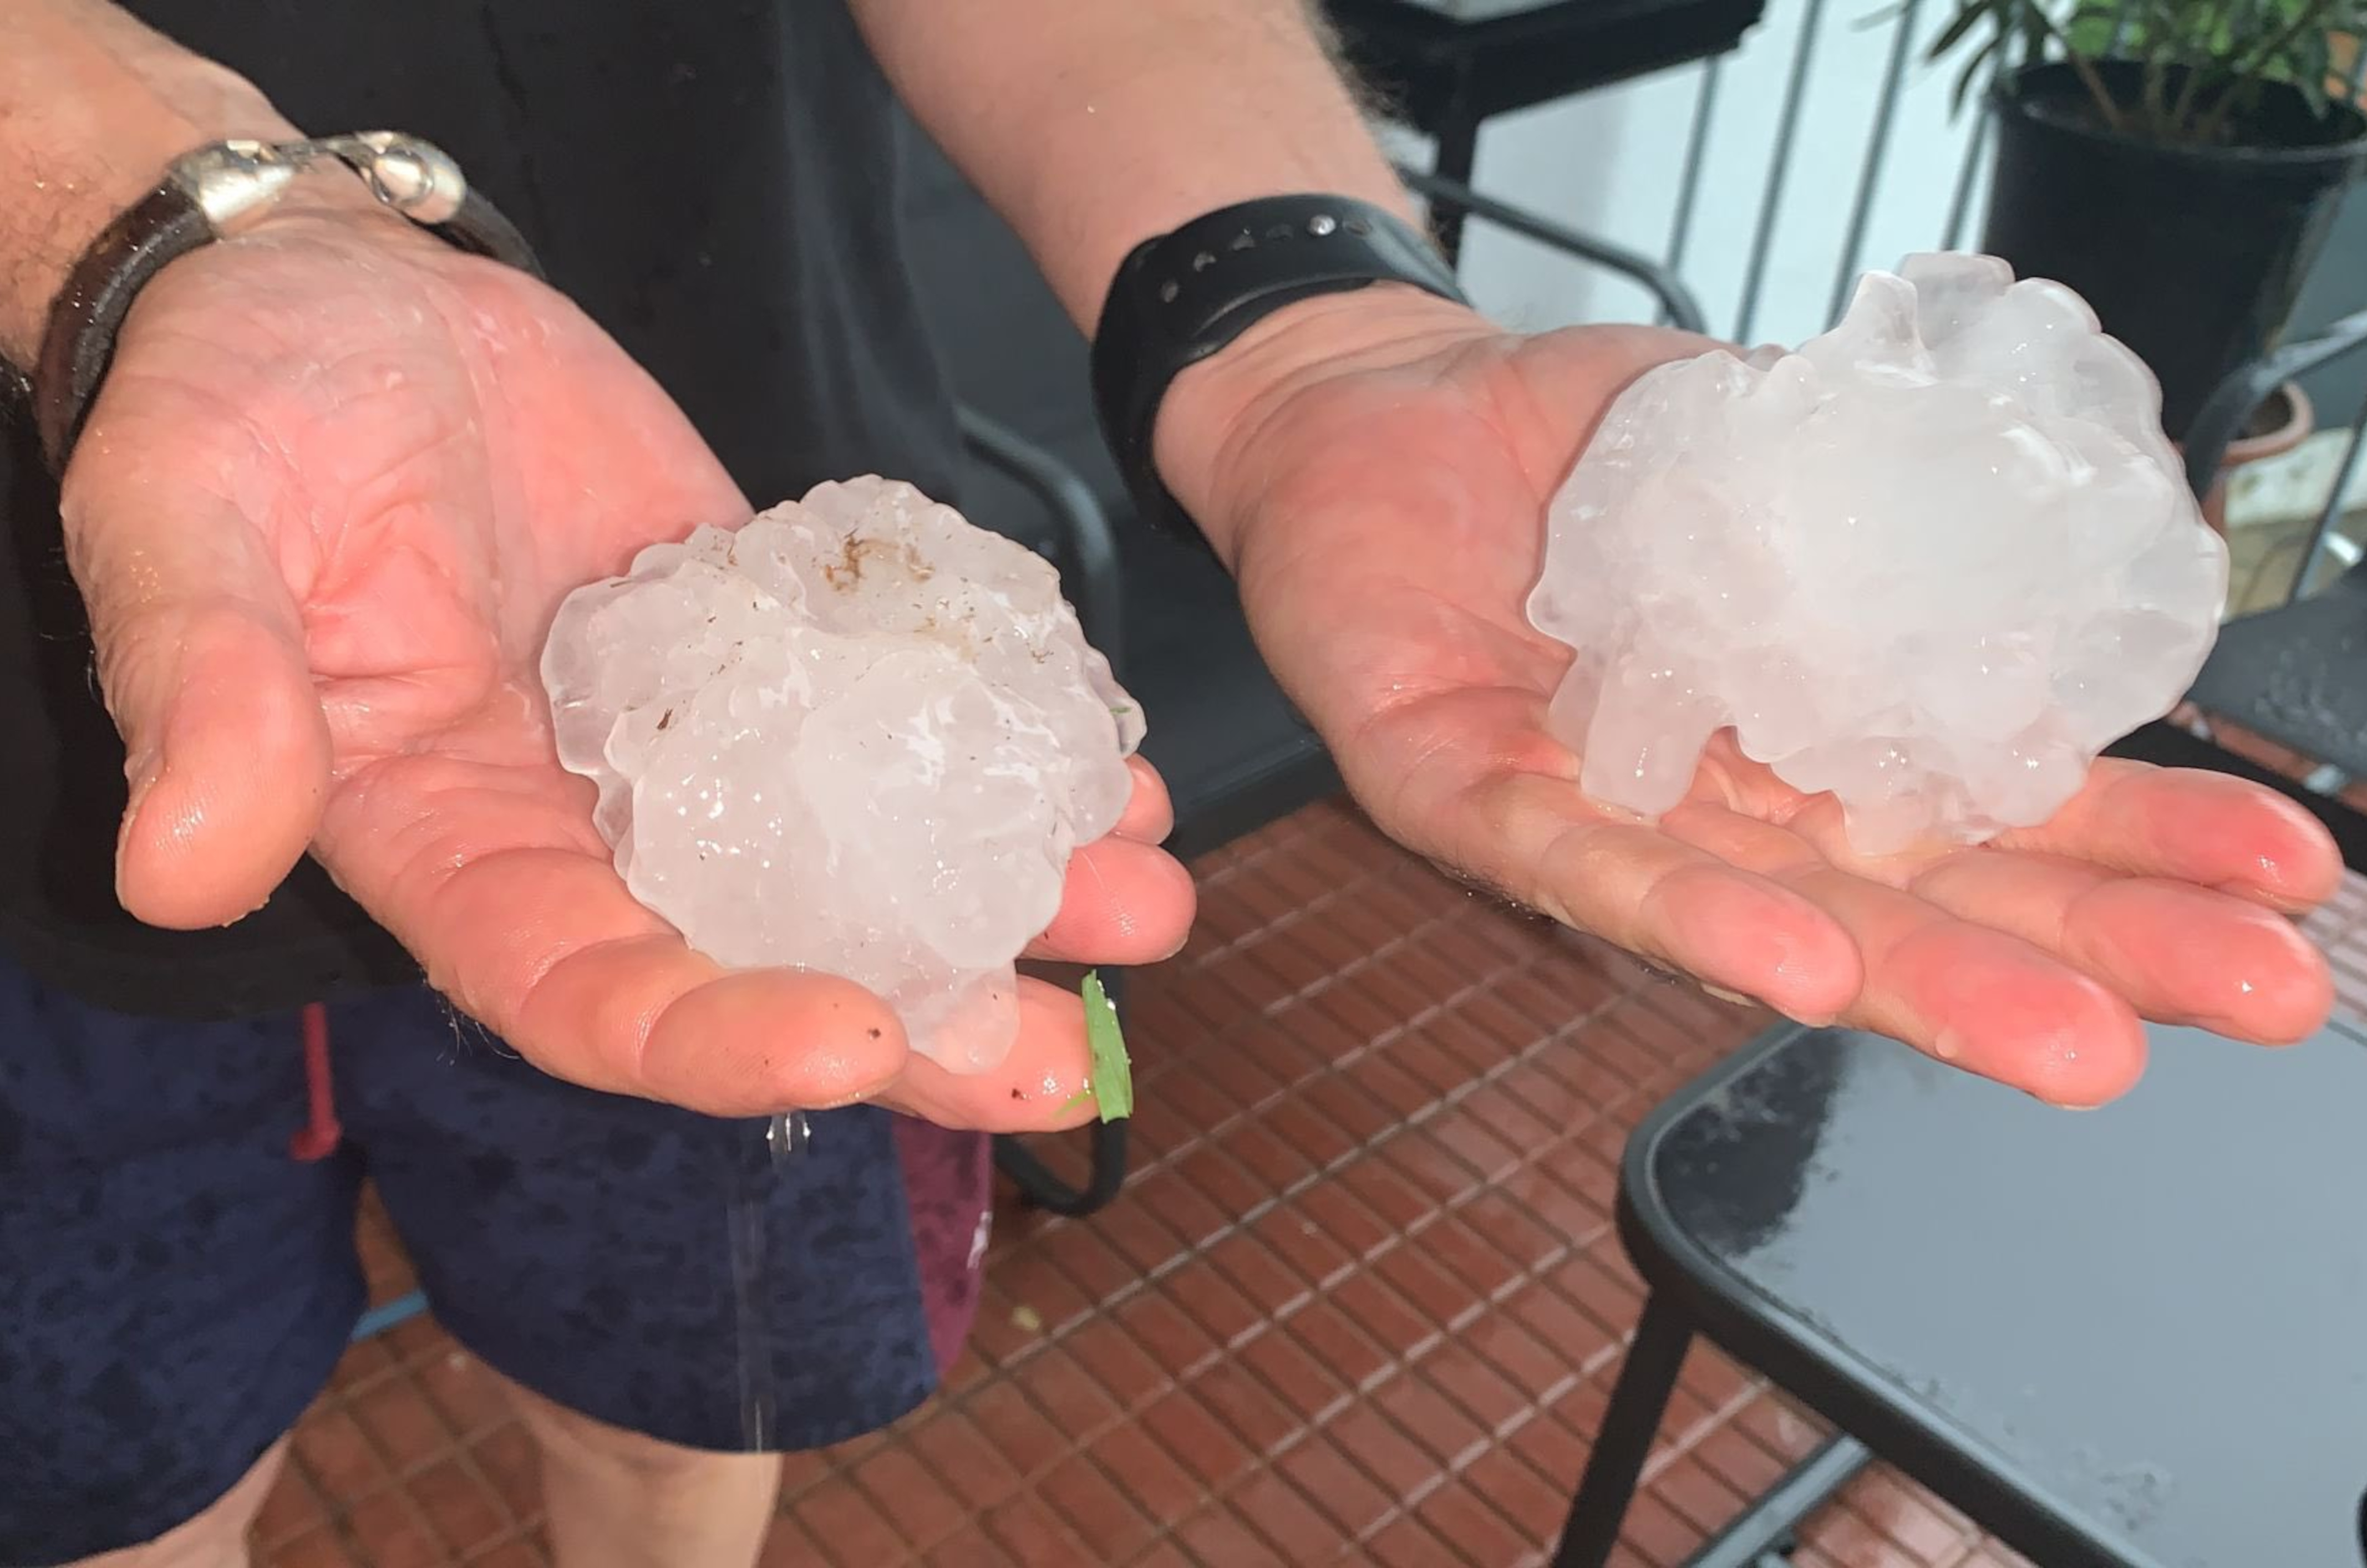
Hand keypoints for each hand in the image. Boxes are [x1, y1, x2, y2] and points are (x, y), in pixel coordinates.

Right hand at [65, 193, 1192, 1128]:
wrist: (337, 298)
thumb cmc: (231, 410)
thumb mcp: (181, 531)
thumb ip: (208, 697)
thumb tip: (180, 869)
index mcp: (450, 847)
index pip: (589, 995)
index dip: (717, 1037)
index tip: (855, 1036)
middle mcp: (590, 825)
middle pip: (769, 964)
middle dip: (925, 1020)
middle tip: (1072, 1052)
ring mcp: (696, 737)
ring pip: (862, 858)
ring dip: (1005, 897)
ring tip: (1143, 904)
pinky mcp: (766, 638)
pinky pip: (889, 718)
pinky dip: (992, 751)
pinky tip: (1109, 770)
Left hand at [1162, 291, 2339, 1106]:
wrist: (1376, 405)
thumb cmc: (1568, 440)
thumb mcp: (1760, 435)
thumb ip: (1887, 495)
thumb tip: (2080, 530)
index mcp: (1804, 724)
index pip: (1989, 805)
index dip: (2133, 842)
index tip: (2289, 874)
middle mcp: (1716, 798)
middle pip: (1911, 896)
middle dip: (2083, 951)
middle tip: (2259, 997)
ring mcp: (1590, 816)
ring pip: (1768, 919)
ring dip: (1917, 982)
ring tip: (2073, 1041)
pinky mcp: (1455, 797)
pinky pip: (1570, 866)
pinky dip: (1679, 911)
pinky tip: (1792, 962)